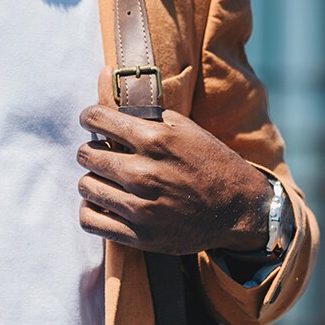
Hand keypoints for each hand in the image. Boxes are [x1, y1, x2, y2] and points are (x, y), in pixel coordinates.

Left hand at [75, 73, 271, 256]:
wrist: (238, 210)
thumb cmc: (212, 163)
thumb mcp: (187, 128)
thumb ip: (149, 112)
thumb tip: (112, 89)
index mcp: (155, 139)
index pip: (97, 119)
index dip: (89, 118)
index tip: (91, 121)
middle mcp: (143, 172)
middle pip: (86, 154)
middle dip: (91, 149)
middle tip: (102, 152)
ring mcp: (140, 206)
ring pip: (86, 186)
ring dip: (92, 179)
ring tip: (105, 178)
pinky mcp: (139, 235)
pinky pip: (90, 220)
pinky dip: (91, 210)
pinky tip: (103, 203)